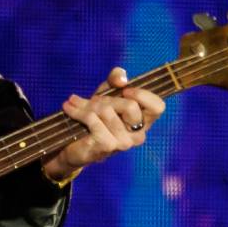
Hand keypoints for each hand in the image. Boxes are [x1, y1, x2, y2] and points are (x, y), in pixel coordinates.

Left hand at [44, 67, 165, 180]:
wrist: (75, 141)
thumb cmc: (97, 115)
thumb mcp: (107, 92)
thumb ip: (116, 79)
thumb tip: (122, 79)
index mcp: (144, 121)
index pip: (158, 107)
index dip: (142, 95)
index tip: (125, 90)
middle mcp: (138, 134)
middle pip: (130, 106)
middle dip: (106, 98)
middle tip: (93, 100)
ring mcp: (124, 143)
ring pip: (107, 111)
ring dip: (87, 104)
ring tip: (75, 104)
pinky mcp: (107, 147)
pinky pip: (93, 121)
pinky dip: (79, 112)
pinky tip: (70, 109)